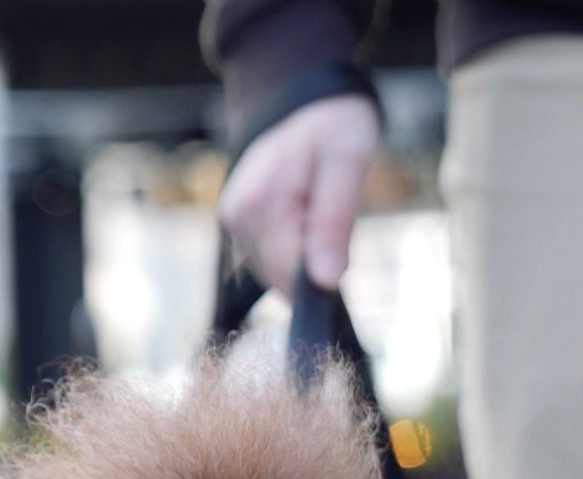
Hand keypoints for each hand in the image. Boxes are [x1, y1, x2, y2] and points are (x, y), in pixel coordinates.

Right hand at [219, 95, 380, 295]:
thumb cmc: (331, 121)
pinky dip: (294, 246)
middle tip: (333, 213)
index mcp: (260, 204)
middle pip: (282, 277)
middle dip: (315, 261)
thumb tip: (325, 281)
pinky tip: (304, 214)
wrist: (302, 93)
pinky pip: (271, 256)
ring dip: (305, 254)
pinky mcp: (239, 224)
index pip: (290, 278)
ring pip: (277, 271)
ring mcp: (235, 221)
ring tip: (319, 206)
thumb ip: (333, 223)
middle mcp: (237, 217)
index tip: (345, 250)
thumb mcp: (347, 161)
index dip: (323, 276)